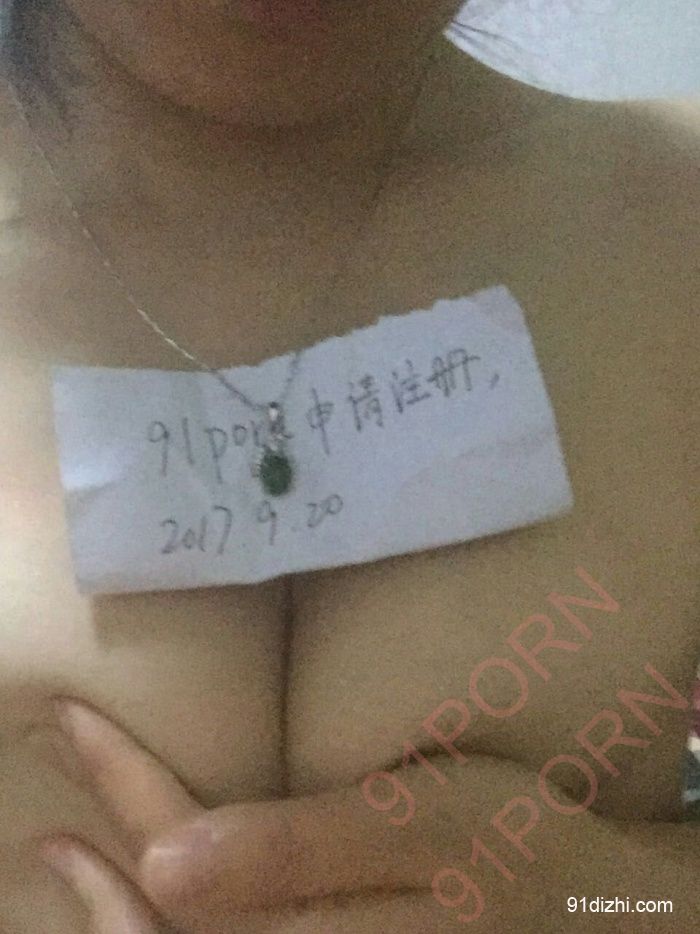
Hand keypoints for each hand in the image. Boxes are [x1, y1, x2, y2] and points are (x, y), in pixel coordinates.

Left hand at [38, 698, 579, 932]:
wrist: (588, 914)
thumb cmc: (516, 846)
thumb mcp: (426, 825)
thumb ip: (302, 850)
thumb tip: (166, 864)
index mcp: (318, 926)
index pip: (186, 862)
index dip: (123, 787)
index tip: (71, 718)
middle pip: (164, 916)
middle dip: (97, 838)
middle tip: (49, 762)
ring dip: (108, 894)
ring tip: (57, 846)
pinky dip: (158, 922)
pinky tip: (139, 888)